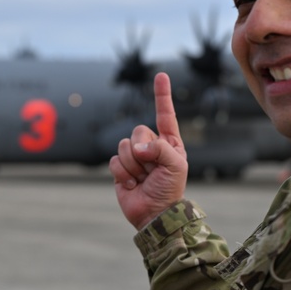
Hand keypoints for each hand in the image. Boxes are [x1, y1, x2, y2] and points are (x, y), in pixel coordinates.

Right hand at [109, 72, 187, 228]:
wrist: (154, 214)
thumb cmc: (170, 189)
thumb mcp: (176, 165)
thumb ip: (160, 148)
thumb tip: (136, 147)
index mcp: (169, 142)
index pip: (165, 114)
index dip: (162, 95)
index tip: (161, 75)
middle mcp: (151, 146)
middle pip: (138, 131)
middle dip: (143, 151)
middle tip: (151, 169)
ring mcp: (135, 157)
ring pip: (124, 145)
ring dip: (133, 165)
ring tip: (142, 179)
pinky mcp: (120, 167)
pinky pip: (114, 160)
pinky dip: (122, 173)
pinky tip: (132, 184)